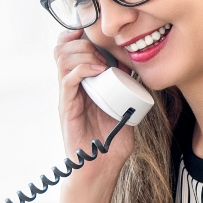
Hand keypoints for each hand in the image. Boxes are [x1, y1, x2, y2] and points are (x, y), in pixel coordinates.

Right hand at [53, 30, 134, 200]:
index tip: (100, 33)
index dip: (81, 34)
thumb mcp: (125, 107)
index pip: (71, 47)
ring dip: (85, 52)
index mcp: (82, 83)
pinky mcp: (66, 107)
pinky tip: (100, 71)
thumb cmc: (112, 142)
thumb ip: (127, 88)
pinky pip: (68, 79)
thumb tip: (138, 68)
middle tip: (104, 51)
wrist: (100, 168)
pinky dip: (84, 68)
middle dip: (84, 40)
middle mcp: (70, 86)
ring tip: (102, 62)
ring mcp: (67, 96)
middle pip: (63, 47)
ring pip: (63, 57)